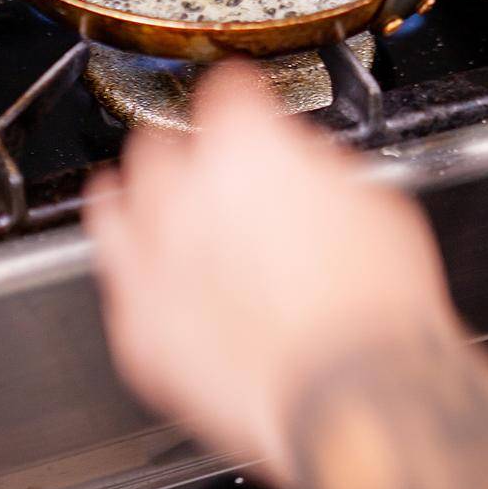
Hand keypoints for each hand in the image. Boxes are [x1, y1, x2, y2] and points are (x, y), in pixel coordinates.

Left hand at [84, 61, 457, 487]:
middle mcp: (183, 194)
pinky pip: (116, 284)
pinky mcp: (138, 329)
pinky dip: (131, 276)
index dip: (240, 95)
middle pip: (155, 143)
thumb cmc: (374, 308)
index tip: (244, 102)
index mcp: (244, 145)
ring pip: (113, 204)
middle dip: (178, 145)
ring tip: (138, 199)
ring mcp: (150, 262)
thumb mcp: (370, 201)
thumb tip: (296, 169)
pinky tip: (140, 273)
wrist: (353, 398)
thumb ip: (314, 170)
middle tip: (201, 159)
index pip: (224, 90)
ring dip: (132, 199)